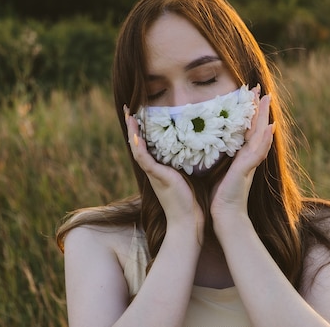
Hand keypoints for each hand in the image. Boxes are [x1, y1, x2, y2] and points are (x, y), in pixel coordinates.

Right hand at [124, 106, 203, 229]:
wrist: (188, 222)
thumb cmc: (192, 200)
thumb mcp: (190, 174)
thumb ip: (190, 161)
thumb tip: (201, 145)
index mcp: (159, 167)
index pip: (148, 144)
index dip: (142, 128)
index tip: (139, 112)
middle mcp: (153, 169)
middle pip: (138, 143)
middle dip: (132, 125)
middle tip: (128, 108)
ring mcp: (153, 173)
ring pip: (137, 148)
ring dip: (132, 131)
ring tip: (129, 114)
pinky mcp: (157, 177)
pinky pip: (143, 159)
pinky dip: (138, 146)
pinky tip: (136, 134)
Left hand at [210, 88, 275, 220]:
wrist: (225, 216)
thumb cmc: (219, 196)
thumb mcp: (215, 171)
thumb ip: (214, 157)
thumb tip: (203, 145)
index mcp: (241, 156)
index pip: (247, 130)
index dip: (250, 114)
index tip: (250, 97)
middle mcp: (248, 157)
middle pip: (257, 128)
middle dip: (260, 109)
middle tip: (263, 90)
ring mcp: (250, 163)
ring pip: (260, 135)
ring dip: (264, 116)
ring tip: (267, 99)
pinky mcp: (247, 170)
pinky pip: (257, 151)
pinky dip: (265, 139)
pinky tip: (269, 127)